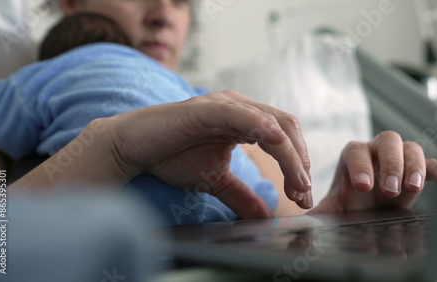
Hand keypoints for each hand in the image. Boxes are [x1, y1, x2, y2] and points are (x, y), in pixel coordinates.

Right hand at [108, 91, 311, 218]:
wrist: (133, 148)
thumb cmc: (172, 157)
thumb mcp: (216, 181)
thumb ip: (242, 195)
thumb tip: (265, 216)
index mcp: (246, 122)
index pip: (285, 140)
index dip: (298, 167)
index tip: (302, 197)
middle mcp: (241, 109)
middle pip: (287, 129)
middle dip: (300, 163)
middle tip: (304, 193)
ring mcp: (225, 105)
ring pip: (272, 123)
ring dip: (290, 154)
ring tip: (298, 181)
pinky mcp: (208, 108)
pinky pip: (242, 114)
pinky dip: (263, 126)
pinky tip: (276, 141)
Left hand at [308, 131, 436, 212]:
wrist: (370, 207)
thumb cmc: (351, 203)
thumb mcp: (335, 209)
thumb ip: (320, 214)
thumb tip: (302, 227)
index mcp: (353, 155)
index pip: (356, 151)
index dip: (360, 166)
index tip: (363, 187)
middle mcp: (377, 151)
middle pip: (387, 141)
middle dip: (390, 164)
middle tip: (389, 190)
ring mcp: (400, 158)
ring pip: (411, 147)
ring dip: (413, 166)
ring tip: (412, 188)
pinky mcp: (420, 170)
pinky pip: (432, 162)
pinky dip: (436, 169)